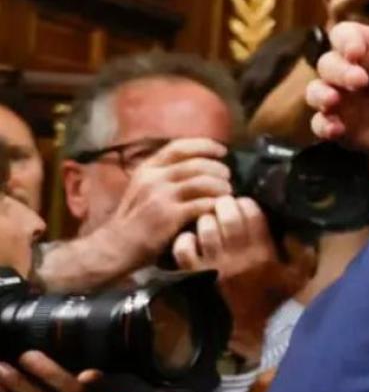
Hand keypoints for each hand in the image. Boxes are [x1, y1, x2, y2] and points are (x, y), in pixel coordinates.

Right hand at [96, 138, 231, 273]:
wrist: (117, 246)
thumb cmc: (136, 218)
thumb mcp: (143, 187)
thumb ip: (165, 174)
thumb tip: (198, 163)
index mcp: (148, 168)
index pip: (180, 146)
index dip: (205, 146)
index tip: (223, 151)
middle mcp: (153, 178)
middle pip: (197, 164)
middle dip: (218, 169)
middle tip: (228, 177)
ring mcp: (161, 197)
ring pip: (203, 182)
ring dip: (221, 186)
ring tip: (227, 193)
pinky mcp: (169, 216)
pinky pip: (202, 204)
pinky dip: (215, 205)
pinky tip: (219, 210)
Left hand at [173, 197, 314, 360]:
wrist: (246, 333)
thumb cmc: (272, 303)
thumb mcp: (296, 279)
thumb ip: (302, 255)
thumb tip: (295, 233)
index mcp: (262, 253)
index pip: (252, 213)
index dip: (246, 203)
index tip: (244, 205)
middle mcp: (237, 255)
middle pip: (226, 214)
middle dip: (224, 205)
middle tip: (223, 207)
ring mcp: (213, 265)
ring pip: (204, 227)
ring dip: (206, 220)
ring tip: (208, 222)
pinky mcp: (193, 275)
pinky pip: (183, 247)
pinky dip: (185, 240)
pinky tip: (191, 241)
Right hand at [308, 3, 368, 159]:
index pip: (345, 35)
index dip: (345, 41)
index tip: (356, 52)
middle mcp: (353, 71)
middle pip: (328, 63)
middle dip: (338, 70)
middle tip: (360, 82)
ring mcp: (347, 100)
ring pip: (316, 92)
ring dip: (319, 95)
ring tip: (333, 102)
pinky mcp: (346, 127)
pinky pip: (322, 125)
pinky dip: (322, 126)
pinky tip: (335, 130)